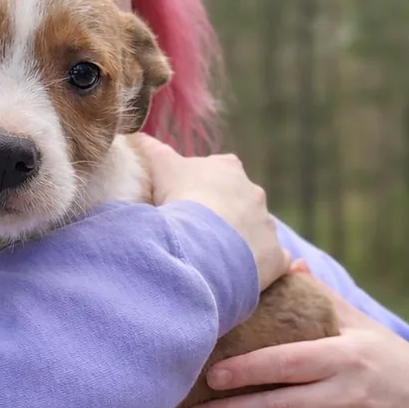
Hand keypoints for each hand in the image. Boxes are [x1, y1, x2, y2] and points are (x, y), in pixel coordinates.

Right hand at [136, 135, 289, 290]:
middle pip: (238, 200)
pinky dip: (261, 266)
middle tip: (195, 230)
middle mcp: (254, 192)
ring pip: (254, 230)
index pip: (217, 170)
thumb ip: (150, 149)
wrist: (203, 244)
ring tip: (212, 256)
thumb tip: (133, 134)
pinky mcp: (275, 256)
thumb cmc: (181, 199)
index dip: (200, 184)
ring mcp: (267, 225)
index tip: (184, 199)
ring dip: (238, 240)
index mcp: (227, 168)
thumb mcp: (160, 167)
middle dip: (221, 213)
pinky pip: (273, 260)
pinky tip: (242, 274)